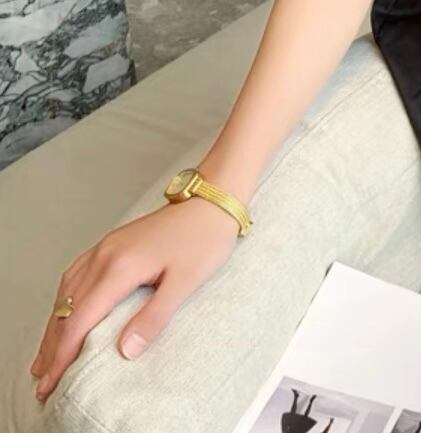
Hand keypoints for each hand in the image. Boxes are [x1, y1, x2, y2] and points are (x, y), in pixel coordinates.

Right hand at [30, 197, 240, 402]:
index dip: (62, 355)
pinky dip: (65, 300)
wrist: (213, 200)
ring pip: (67, 291)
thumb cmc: (205, 238)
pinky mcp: (113, 242)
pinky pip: (76, 273)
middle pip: (66, 308)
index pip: (79, 319)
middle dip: (51, 346)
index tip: (51, 383)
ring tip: (47, 355)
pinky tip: (65, 311)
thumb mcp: (186, 282)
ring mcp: (106, 246)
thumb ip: (154, 317)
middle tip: (43, 380)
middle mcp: (105, 255)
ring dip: (55, 324)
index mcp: (120, 267)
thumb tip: (125, 351)